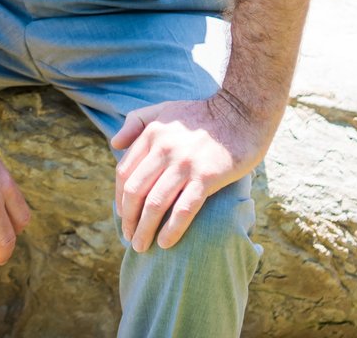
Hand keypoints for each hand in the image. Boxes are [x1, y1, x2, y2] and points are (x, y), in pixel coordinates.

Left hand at [109, 93, 268, 252]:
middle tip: (129, 237)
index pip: (124, 173)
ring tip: (141, 247)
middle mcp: (164, 149)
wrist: (242, 112)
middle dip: (128, 219)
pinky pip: (183, 209)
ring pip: (155, 204)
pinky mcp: (207, 177)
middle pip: (135, 192)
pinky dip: (171, 230)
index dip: (119, 198)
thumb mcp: (165, 109)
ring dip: (144, 230)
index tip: (123, 215)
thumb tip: (113, 144)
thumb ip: (137, 122)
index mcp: (152, 134)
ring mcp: (185, 164)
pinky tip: (165, 243)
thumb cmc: (203, 114)